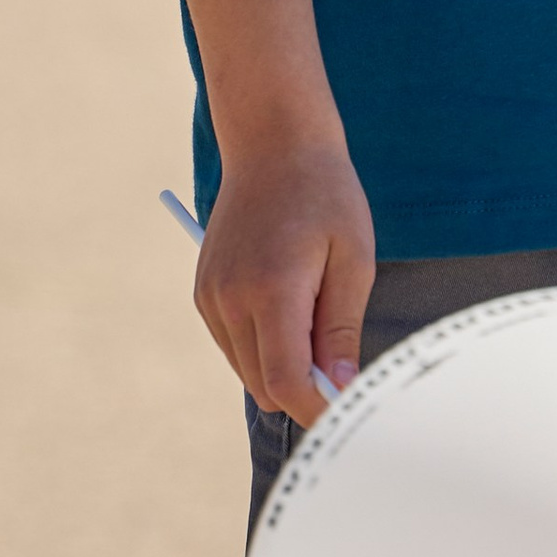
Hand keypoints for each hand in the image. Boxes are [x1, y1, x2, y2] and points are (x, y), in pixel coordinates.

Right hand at [193, 133, 374, 424]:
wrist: (273, 144)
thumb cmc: (326, 195)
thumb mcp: (353, 258)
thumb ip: (341, 328)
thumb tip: (341, 387)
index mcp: (272, 290)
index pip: (286, 382)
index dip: (319, 408)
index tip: (351, 412)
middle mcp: (230, 299)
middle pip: (265, 386)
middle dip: (305, 388)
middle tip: (343, 362)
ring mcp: (211, 297)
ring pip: (248, 371)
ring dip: (283, 366)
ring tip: (316, 313)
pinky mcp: (203, 293)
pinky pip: (234, 346)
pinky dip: (263, 346)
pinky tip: (289, 304)